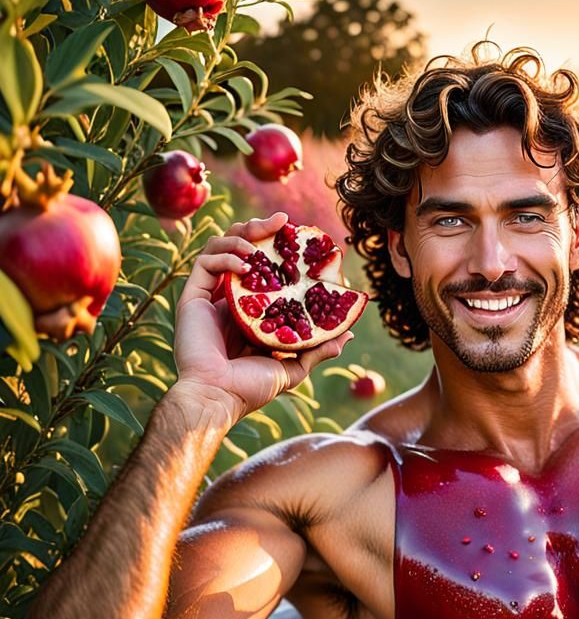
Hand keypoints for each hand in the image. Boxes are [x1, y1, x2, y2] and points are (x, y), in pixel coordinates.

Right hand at [172, 212, 351, 426]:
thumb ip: (317, 350)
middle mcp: (228, 299)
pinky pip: (204, 264)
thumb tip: (347, 336)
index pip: (263, 268)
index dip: (277, 248)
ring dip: (241, 236)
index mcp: (249, 312)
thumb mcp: (293, 367)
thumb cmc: (252, 388)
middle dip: (259, 229)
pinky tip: (246, 265)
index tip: (299, 237)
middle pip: (240, 249)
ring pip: (219, 248)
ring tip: (263, 242)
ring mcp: (209, 297)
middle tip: (282, 221)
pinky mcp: (191, 298)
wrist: (219, 397)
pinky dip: (225, 256)